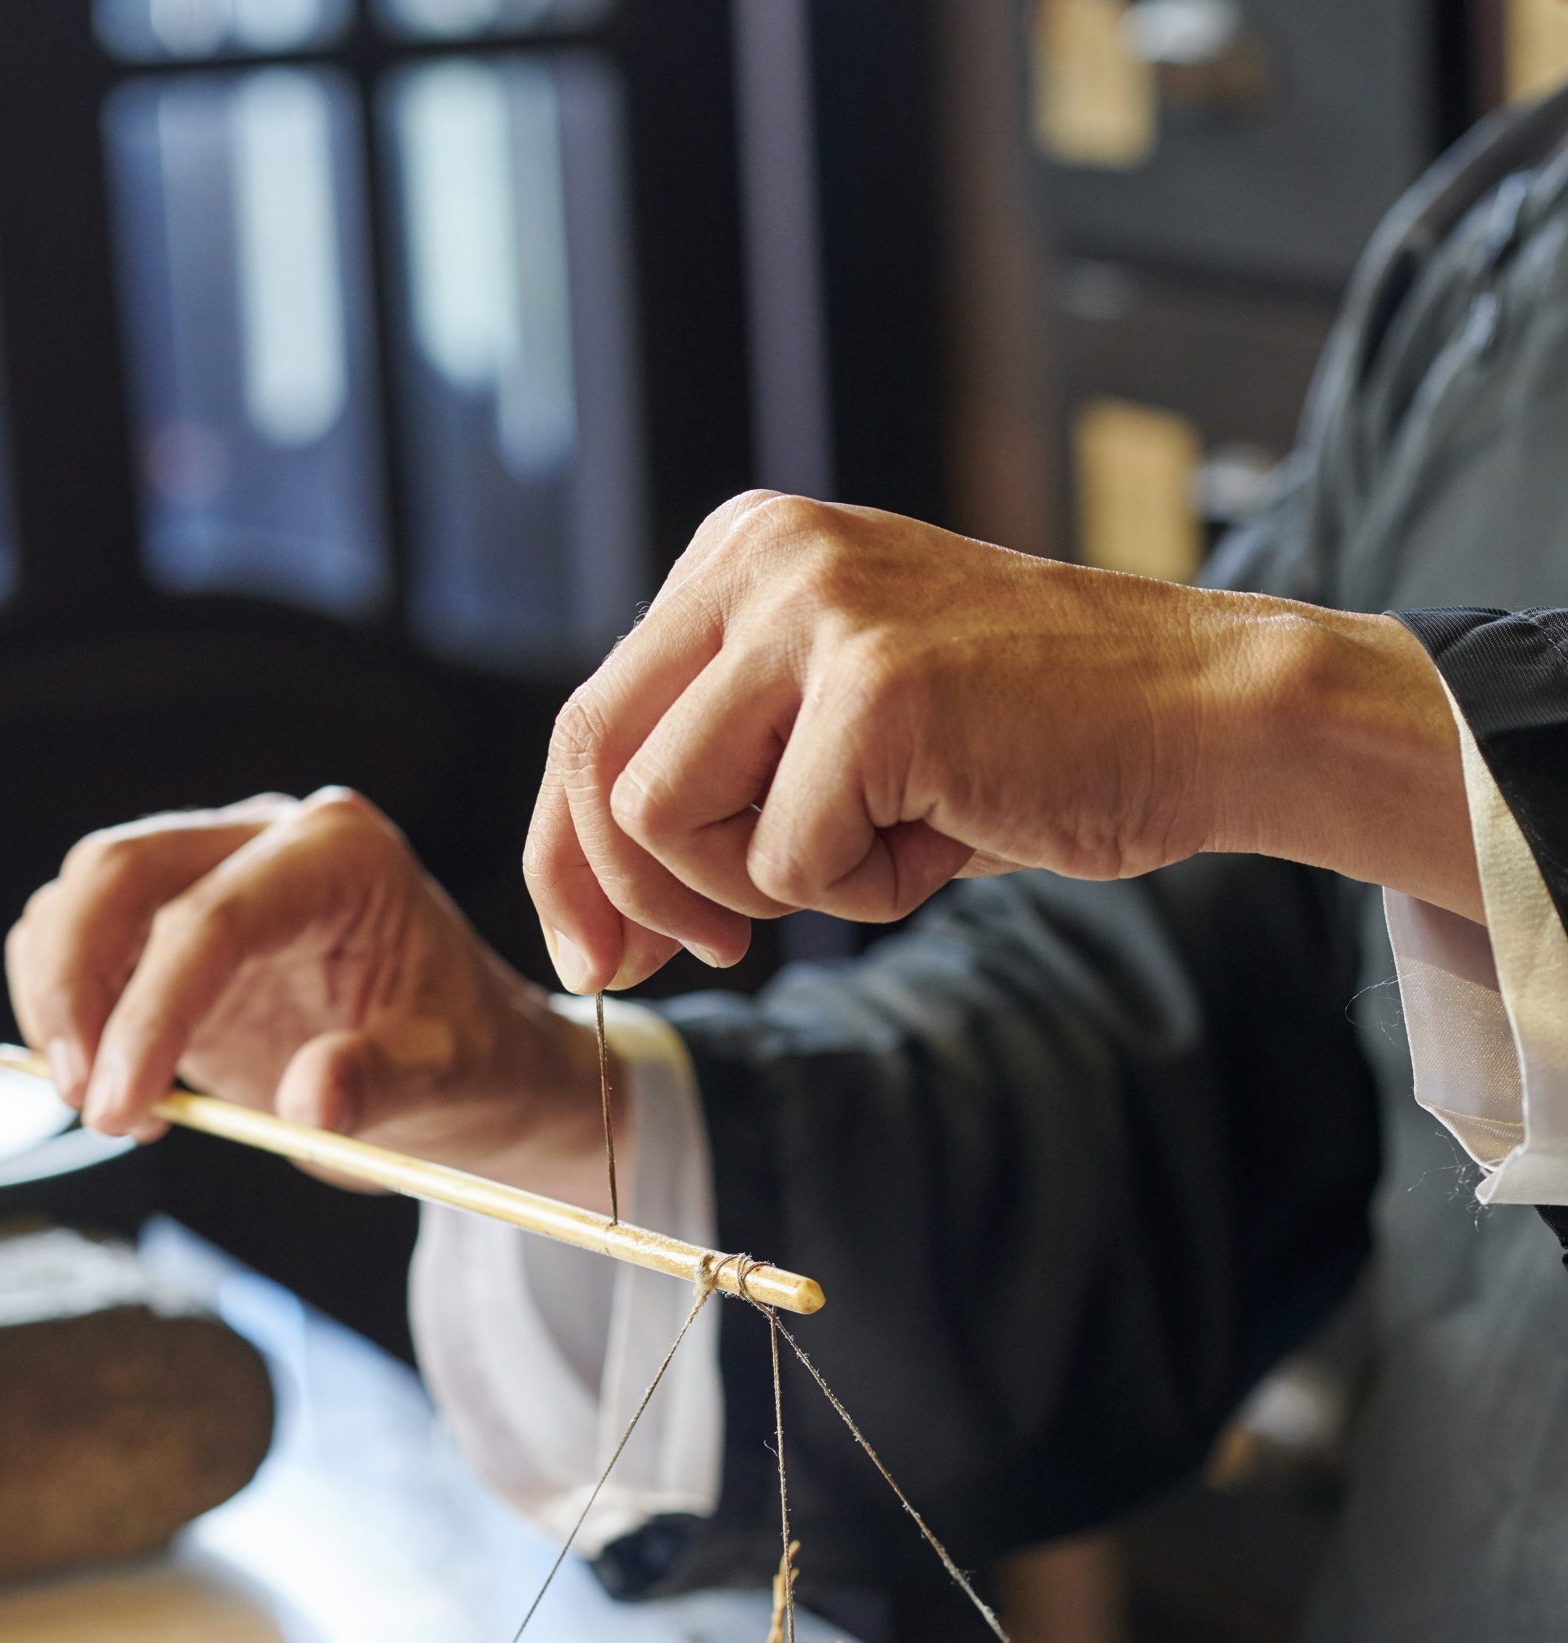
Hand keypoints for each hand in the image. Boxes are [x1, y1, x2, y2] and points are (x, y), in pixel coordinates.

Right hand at [6, 787, 616, 1207]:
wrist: (470, 1061)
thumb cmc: (469, 1059)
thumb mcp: (450, 1078)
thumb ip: (381, 1083)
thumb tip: (309, 1103)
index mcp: (342, 856)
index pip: (215, 916)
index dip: (152, 1013)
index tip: (120, 1107)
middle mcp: (265, 840)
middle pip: (117, 873)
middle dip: (75, 988)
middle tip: (87, 1103)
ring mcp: (209, 871)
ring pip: (78, 900)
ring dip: (59, 1004)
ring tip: (113, 1112)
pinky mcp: (169, 923)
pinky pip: (76, 940)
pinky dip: (63, 1011)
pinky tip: (116, 1089)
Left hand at [523, 492, 1478, 987]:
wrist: (1206, 715)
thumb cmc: (1032, 742)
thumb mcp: (846, 728)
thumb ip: (726, 769)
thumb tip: (598, 904)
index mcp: (745, 551)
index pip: (591, 718)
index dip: (568, 857)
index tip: (602, 952)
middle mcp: (763, 557)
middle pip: (591, 762)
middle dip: (624, 892)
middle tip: (698, 960)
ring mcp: (814, 610)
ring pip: (662, 818)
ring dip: (765, 886)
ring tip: (886, 850)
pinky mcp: (873, 688)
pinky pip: (787, 862)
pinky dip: (866, 891)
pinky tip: (953, 833)